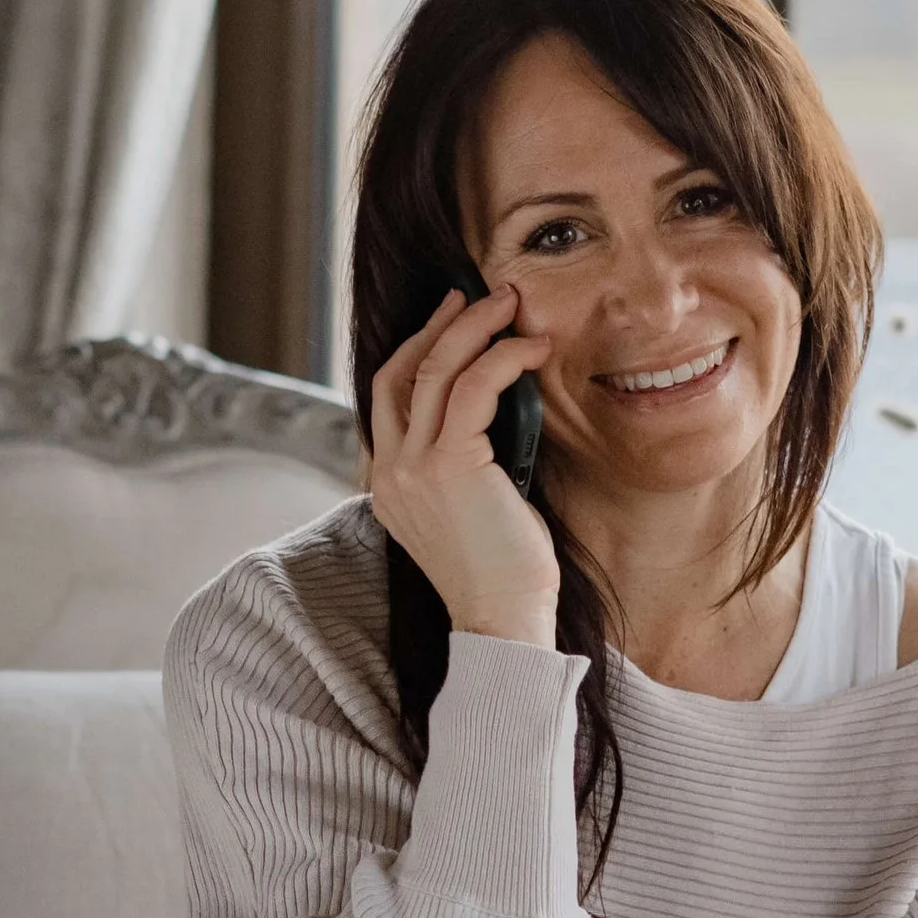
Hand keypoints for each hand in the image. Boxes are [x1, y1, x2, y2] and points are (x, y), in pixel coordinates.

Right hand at [366, 288, 559, 645]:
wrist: (504, 621)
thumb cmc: (501, 571)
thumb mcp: (469, 507)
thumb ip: (463, 460)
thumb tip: (495, 402)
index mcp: (386, 483)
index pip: (388, 397)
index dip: (417, 349)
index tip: (451, 321)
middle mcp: (388, 472)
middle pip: (401, 371)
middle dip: (441, 325)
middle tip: (479, 296)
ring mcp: (412, 468)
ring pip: (435, 370)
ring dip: (475, 328)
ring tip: (511, 306)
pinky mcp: (448, 465)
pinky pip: (474, 388)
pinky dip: (503, 359)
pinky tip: (531, 350)